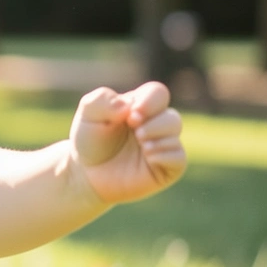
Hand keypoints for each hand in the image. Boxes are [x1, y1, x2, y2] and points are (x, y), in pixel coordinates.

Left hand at [70, 82, 186, 204]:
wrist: (87, 172)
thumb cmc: (90, 139)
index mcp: (140, 105)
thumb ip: (101, 100)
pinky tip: (148, 157)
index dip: (150, 101)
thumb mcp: (88, 114)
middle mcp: (155, 123)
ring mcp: (162, 145)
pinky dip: (164, 155)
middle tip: (136, 131)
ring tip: (141, 143)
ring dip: (158, 135)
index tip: (131, 116)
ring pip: (176, 132)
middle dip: (154, 122)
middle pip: (172, 115)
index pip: (158, 94)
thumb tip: (126, 106)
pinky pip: (178, 158)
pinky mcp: (167, 167)